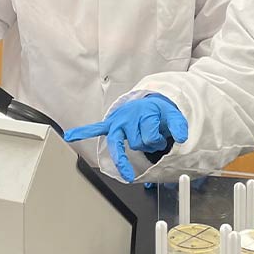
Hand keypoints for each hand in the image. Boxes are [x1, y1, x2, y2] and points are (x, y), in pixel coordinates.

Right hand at [64, 94, 188, 181]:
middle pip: (136, 143)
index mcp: (144, 113)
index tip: (164, 138)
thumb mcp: (174, 115)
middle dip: (147, 143)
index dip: (158, 141)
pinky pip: (96, 128)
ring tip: (135, 151)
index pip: (149, 137)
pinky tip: (70, 136)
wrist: (149, 102)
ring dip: (132, 145)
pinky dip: (83, 132)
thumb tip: (182, 138)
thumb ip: (180, 126)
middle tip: (154, 136)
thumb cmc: (159, 113)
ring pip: (120, 144)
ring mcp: (118, 121)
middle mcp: (129, 117)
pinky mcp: (110, 124)